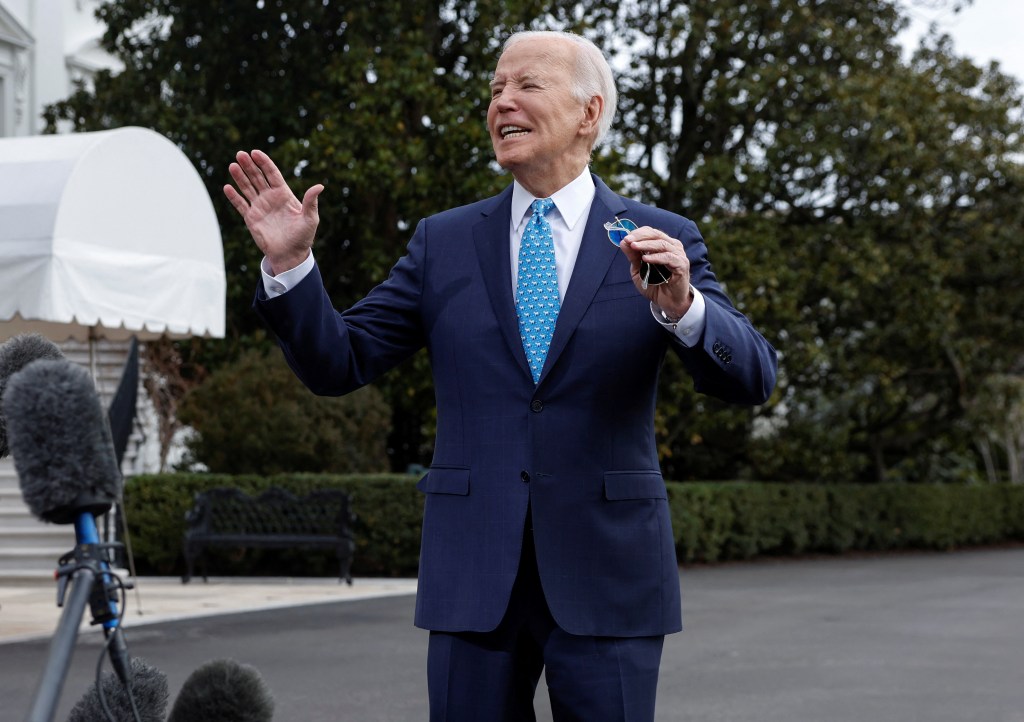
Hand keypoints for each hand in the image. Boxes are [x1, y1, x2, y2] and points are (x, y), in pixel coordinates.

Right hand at [223, 150, 323, 274]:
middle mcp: (270, 198)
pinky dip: (234, 197)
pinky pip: (240, 205)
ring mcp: (260, 207)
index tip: (255, 152)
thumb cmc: (303, 237)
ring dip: (239, 177)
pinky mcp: (251, 218)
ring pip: (247, 188)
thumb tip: (320, 186)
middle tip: (240, 154)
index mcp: (284, 194)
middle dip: (249, 165)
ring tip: (232, 165)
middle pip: (257, 177)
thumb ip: (311, 202)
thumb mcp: (310, 219)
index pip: (272, 174)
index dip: (264, 162)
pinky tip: (227, 188)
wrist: (290, 254)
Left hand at [620, 226, 692, 316]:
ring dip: (646, 244)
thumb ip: (633, 256)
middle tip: (628, 240)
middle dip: (640, 236)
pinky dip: (656, 257)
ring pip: (662, 244)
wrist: (668, 302)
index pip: (651, 232)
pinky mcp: (681, 265)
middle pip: (656, 235)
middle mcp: (673, 246)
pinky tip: (645, 258)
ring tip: (634, 246)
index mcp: (664, 245)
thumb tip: (623, 242)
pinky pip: (668, 257)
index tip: (625, 238)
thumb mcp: (639, 270)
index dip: (638, 233)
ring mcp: (679, 255)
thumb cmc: (655, 285)